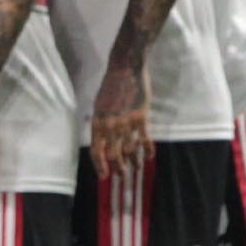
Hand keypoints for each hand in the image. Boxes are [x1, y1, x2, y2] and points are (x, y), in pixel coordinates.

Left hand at [89, 60, 151, 179]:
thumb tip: (103, 139)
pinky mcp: (141, 117)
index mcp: (98, 122)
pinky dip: (147, 149)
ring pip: (129, 149)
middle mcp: (110, 125)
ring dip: (133, 161)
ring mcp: (126, 122)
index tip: (103, 176)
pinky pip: (144, 139)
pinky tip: (149, 156)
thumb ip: (101, 122)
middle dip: (118, 168)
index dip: (100, 166)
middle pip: (113, 154)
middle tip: (121, 175)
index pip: (96, 151)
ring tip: (136, 168)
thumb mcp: (99, 105)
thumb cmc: (111, 85)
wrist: (125, 69)